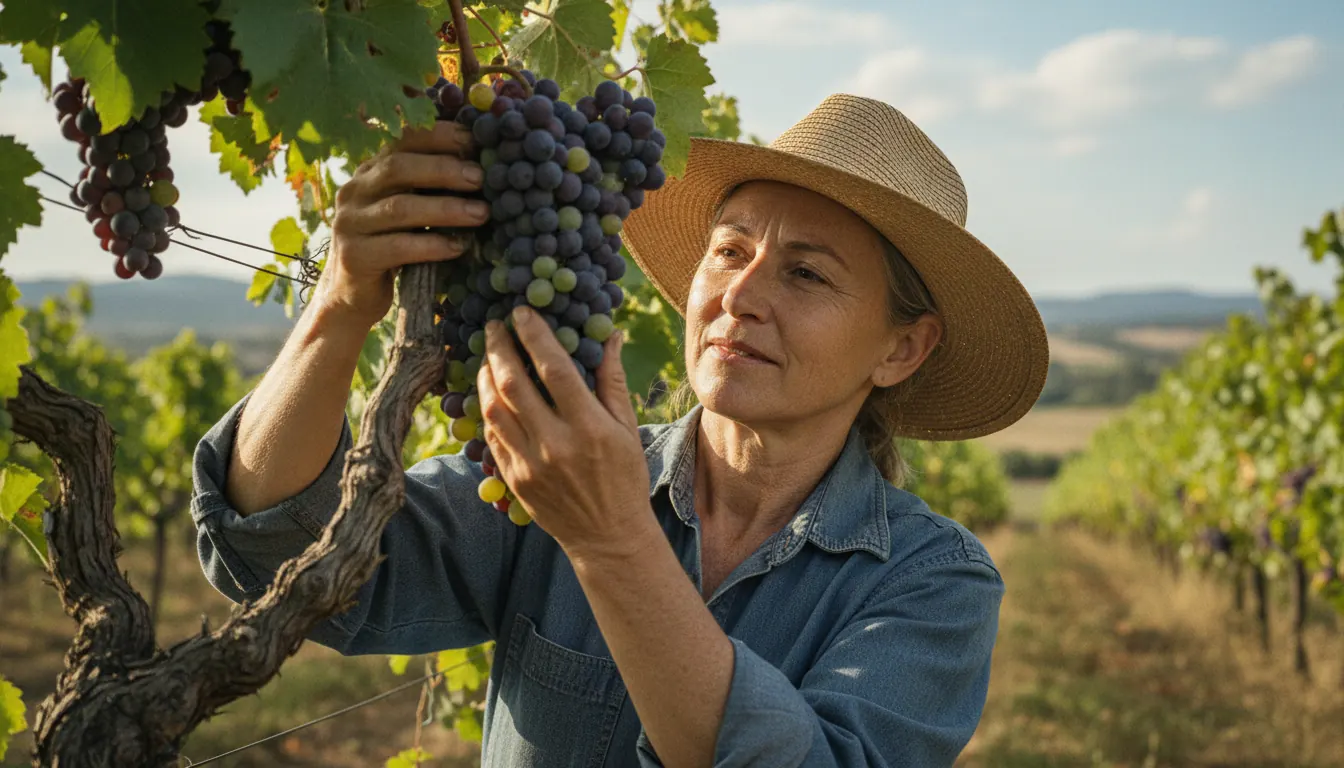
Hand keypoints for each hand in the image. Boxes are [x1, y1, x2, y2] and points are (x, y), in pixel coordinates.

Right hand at [319, 120, 488, 331]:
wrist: (352, 295)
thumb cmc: (392, 246)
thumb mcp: (409, 211)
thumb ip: (430, 189)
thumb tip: (483, 170)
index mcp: (370, 172)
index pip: (401, 141)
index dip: (437, 137)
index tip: (473, 140)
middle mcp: (354, 191)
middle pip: (398, 168)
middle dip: (443, 169)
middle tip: (480, 178)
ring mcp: (350, 223)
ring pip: (400, 208)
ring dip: (445, 209)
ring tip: (481, 213)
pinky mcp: (355, 256)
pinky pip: (398, 247)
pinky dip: (432, 245)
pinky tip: (458, 247)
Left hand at [476, 306, 656, 562]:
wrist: (608, 536)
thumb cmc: (624, 478)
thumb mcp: (627, 428)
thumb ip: (612, 380)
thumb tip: (610, 335)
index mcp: (589, 428)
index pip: (554, 369)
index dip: (535, 336)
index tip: (522, 312)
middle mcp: (555, 445)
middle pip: (513, 385)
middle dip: (499, 348)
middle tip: (494, 326)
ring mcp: (529, 464)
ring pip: (493, 409)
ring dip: (485, 377)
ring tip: (488, 356)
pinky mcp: (514, 479)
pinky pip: (491, 436)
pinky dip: (487, 409)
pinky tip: (490, 393)